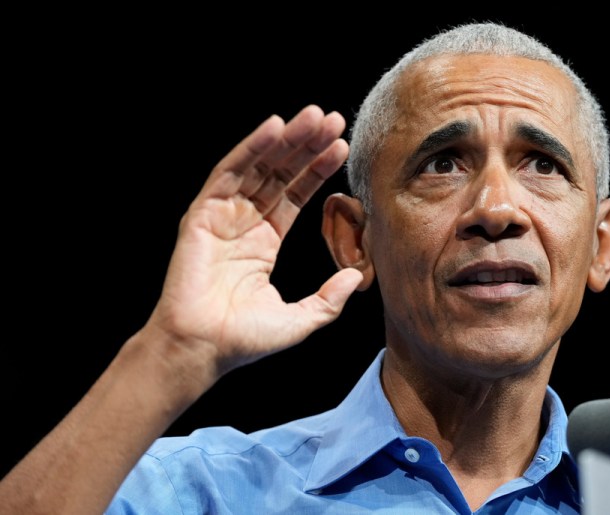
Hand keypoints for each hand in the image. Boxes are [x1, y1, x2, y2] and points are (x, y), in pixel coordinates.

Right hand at [147, 105, 362, 377]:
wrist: (203, 349)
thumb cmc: (244, 339)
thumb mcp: (300, 319)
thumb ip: (328, 299)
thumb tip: (355, 277)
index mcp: (264, 240)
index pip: (295, 194)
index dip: (317, 170)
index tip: (342, 148)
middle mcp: (244, 222)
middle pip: (280, 173)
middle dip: (307, 145)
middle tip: (334, 118)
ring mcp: (222, 215)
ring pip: (258, 166)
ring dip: (286, 139)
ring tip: (314, 116)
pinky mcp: (202, 214)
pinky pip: (229, 173)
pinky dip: (251, 148)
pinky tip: (274, 127)